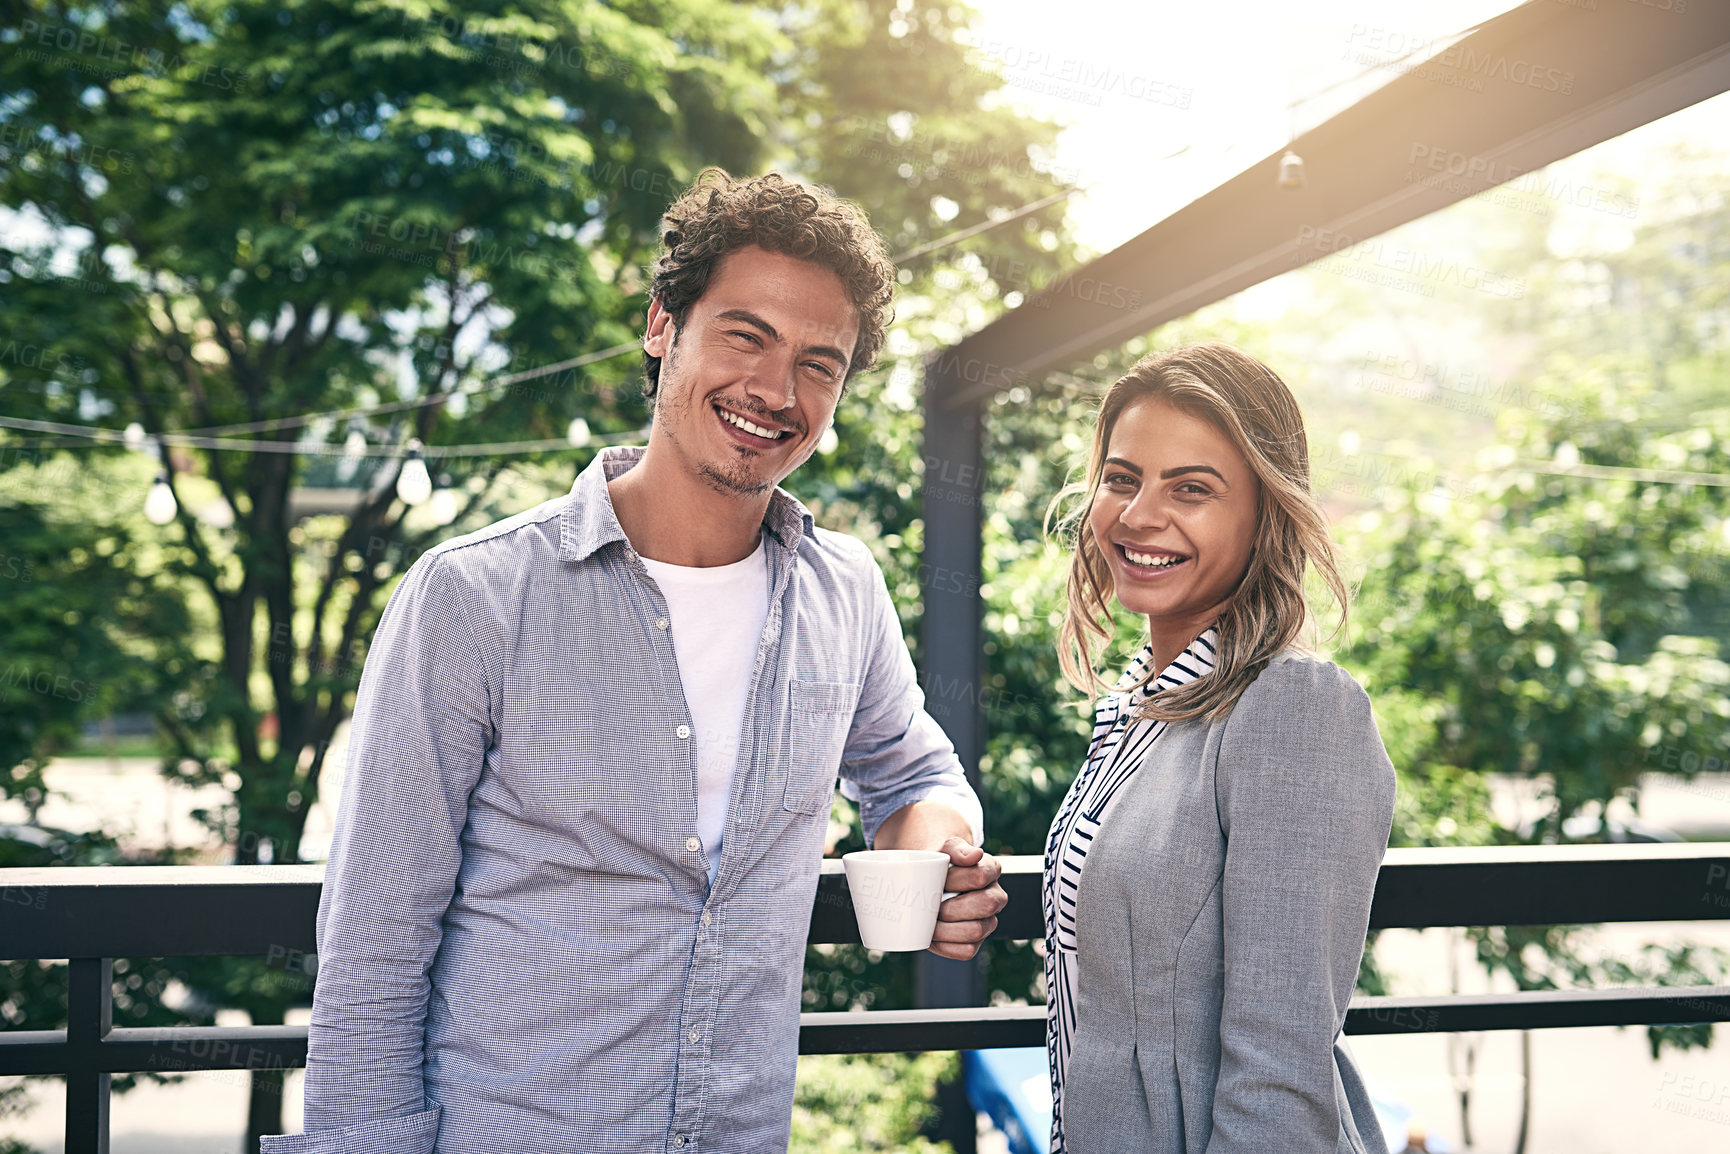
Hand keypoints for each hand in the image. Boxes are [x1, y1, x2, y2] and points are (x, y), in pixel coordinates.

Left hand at [928, 836, 1005, 960]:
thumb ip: (957, 849)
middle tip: (932, 905)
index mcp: (991, 870)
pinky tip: (933, 936)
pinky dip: (945, 945)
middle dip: (954, 907)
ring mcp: (988, 921)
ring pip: (976, 931)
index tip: (939, 880)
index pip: (982, 875)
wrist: (927, 881)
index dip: (956, 880)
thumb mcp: (944, 849)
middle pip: (986, 905)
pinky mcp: (976, 942)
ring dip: (947, 929)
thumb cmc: (938, 864)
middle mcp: (995, 897)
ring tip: (929, 922)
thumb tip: (976, 855)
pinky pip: (966, 950)